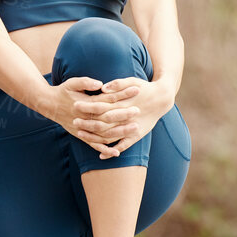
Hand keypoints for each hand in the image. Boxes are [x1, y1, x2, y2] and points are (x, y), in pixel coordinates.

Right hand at [48, 76, 135, 158]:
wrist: (49, 105)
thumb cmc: (63, 91)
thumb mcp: (72, 83)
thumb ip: (85, 82)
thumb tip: (100, 84)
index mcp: (85, 104)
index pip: (107, 99)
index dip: (122, 95)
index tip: (135, 90)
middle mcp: (85, 118)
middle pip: (108, 117)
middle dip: (124, 114)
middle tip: (138, 111)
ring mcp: (83, 129)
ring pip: (103, 133)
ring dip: (119, 132)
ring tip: (135, 129)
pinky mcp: (81, 135)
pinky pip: (94, 144)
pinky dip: (105, 149)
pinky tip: (117, 152)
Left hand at [61, 76, 175, 159]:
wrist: (162, 98)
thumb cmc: (144, 88)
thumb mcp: (132, 81)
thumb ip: (117, 84)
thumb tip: (102, 88)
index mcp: (124, 104)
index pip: (101, 106)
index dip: (88, 107)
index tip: (75, 105)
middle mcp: (126, 118)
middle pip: (102, 122)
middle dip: (87, 122)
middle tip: (74, 121)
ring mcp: (131, 128)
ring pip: (109, 136)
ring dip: (94, 137)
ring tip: (80, 134)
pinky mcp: (136, 136)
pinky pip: (122, 146)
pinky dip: (111, 151)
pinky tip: (101, 155)